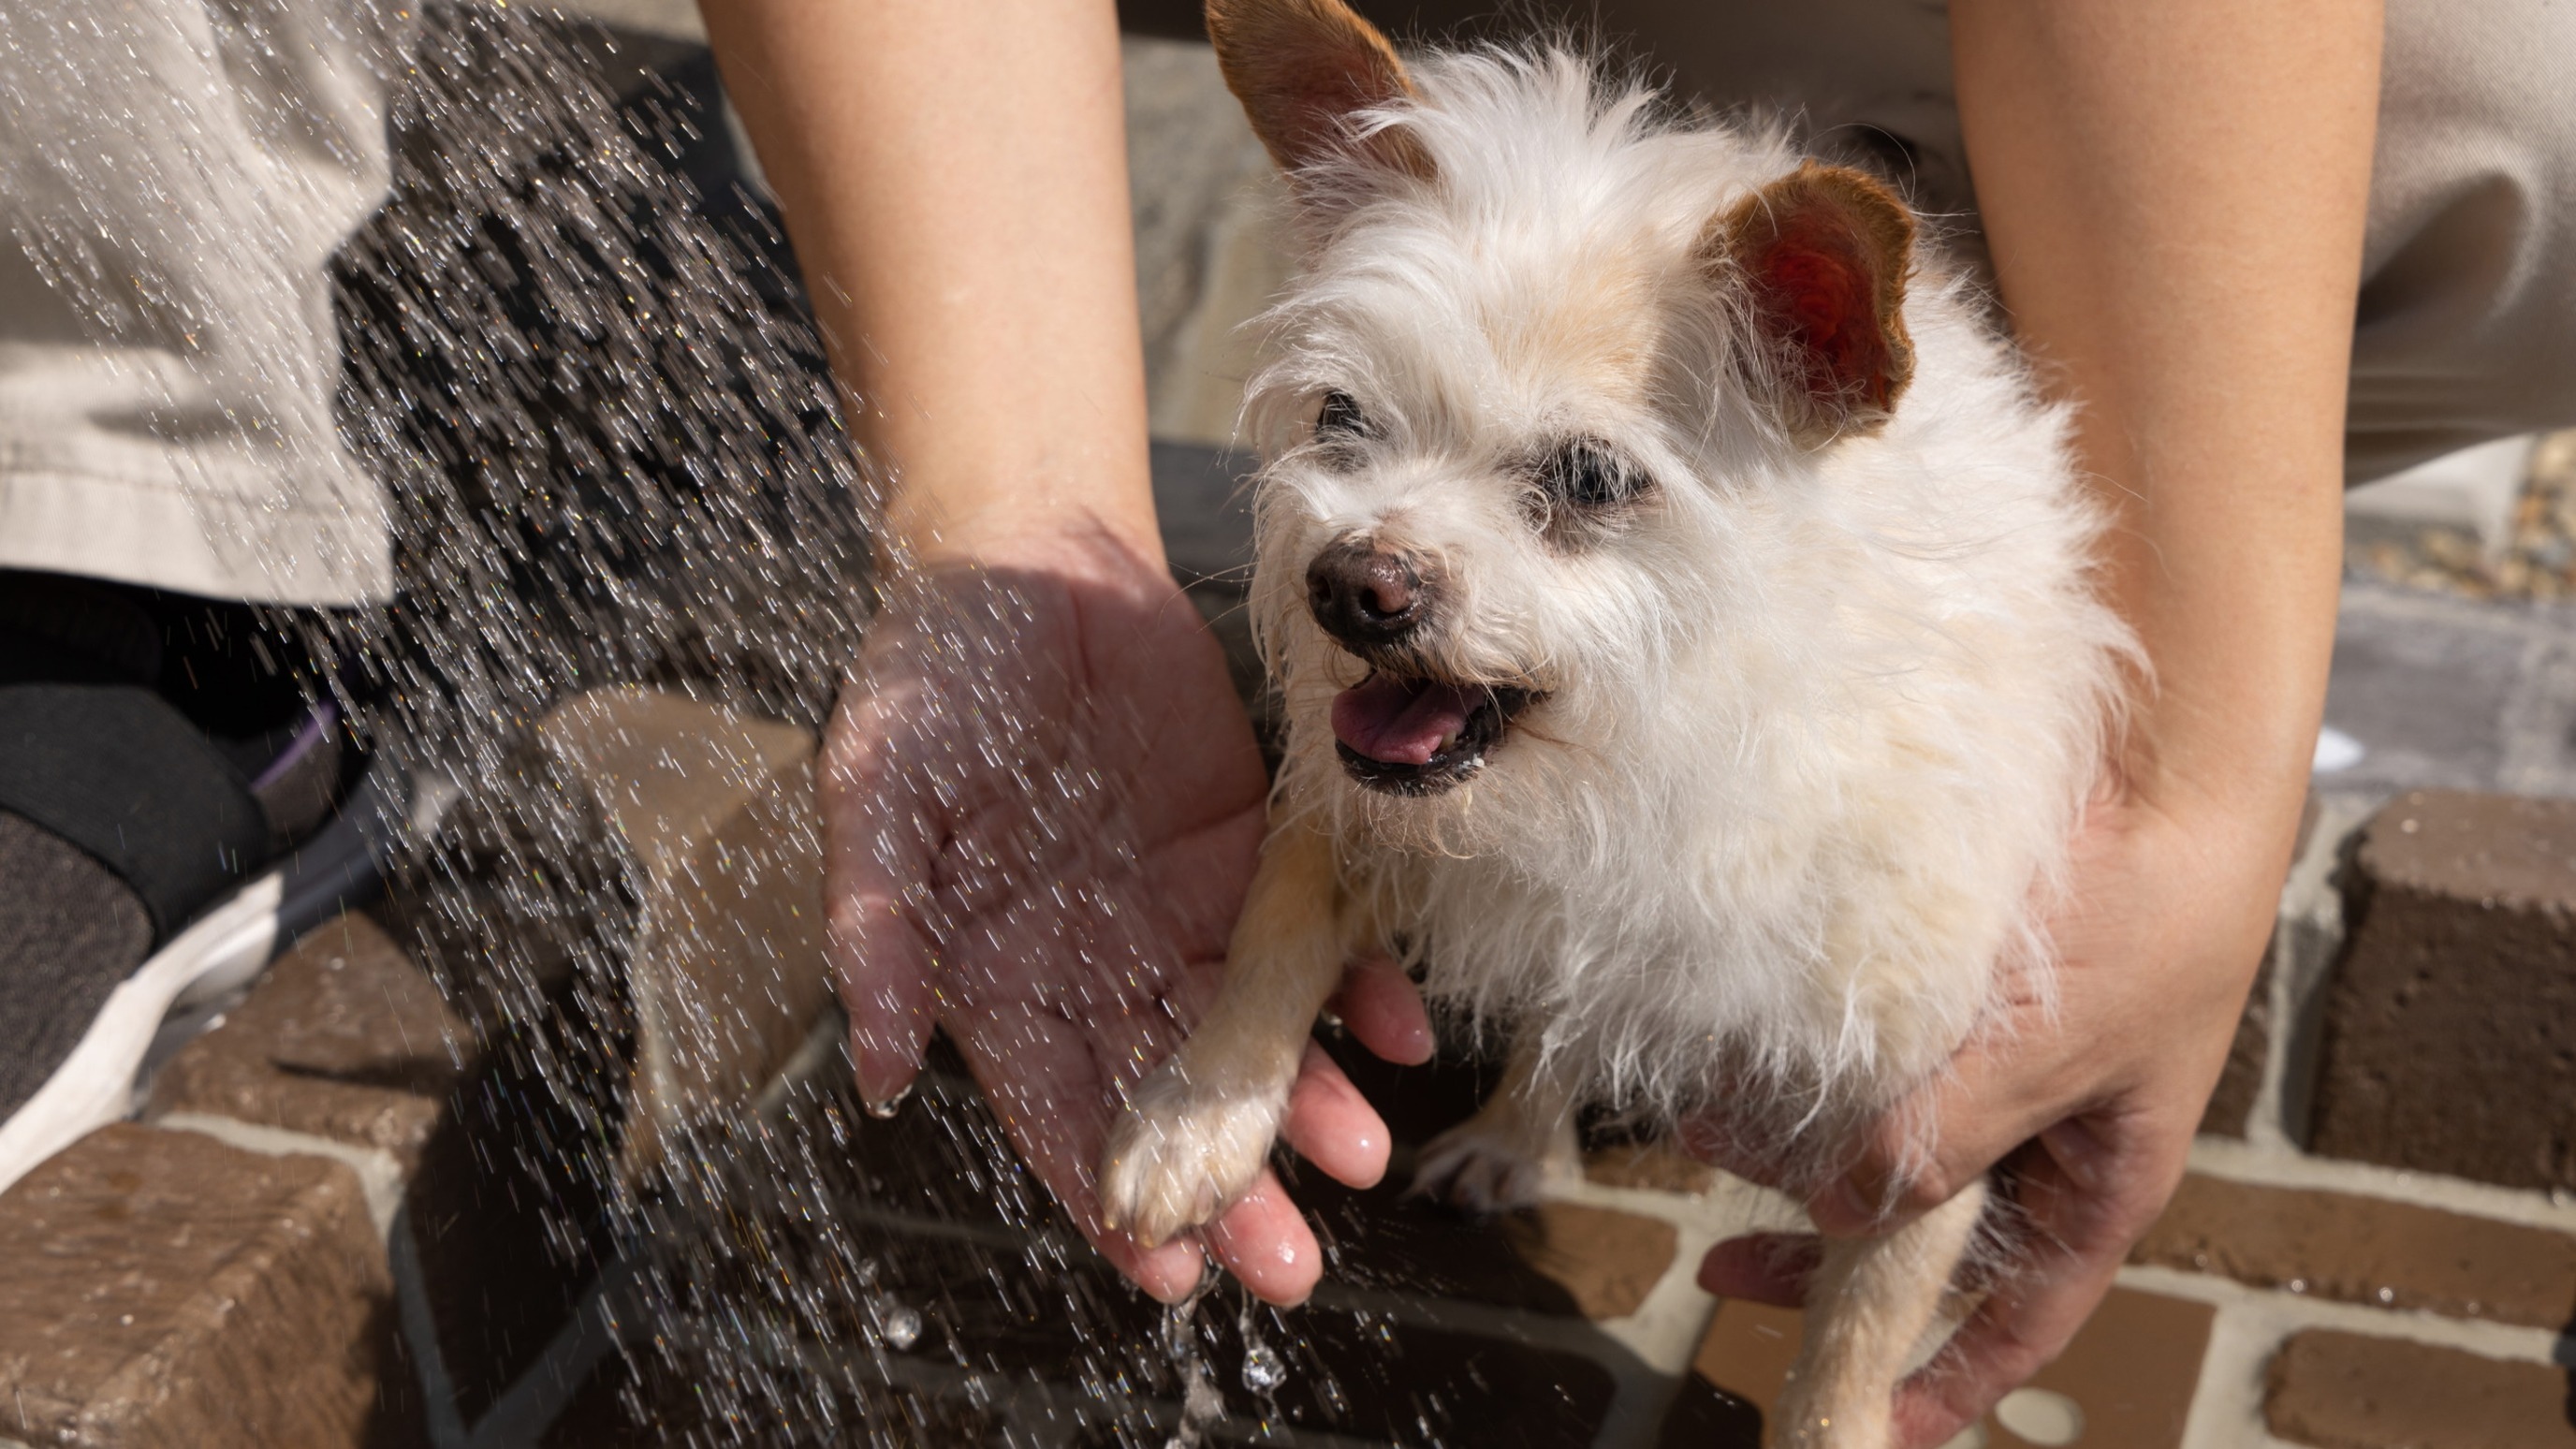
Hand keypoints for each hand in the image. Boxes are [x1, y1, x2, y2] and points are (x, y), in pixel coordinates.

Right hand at [820, 526, 1432, 1306]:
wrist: (1029, 559)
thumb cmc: (928, 673)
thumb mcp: (875, 788)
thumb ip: (874, 924)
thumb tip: (877, 1070)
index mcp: (995, 973)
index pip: (1053, 1109)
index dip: (1103, 1193)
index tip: (1163, 1273)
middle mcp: (1093, 963)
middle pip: (1165, 1098)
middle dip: (1228, 1188)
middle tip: (1287, 1265)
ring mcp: (1176, 913)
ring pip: (1248, 1033)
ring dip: (1307, 1103)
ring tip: (1362, 1157)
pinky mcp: (1247, 852)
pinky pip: (1308, 934)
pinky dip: (1357, 983)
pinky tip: (1402, 1030)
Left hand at [1692, 781, 2288, 1447]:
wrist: (2170, 756)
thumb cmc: (2154, 916)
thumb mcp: (2053, 1055)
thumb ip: (1947, 1137)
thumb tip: (1847, 1212)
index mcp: (2098, 1177)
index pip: (2022, 1315)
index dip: (1950, 1376)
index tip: (1870, 1419)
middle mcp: (2044, 1129)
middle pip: (1928, 1230)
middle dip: (1824, 1250)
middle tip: (1721, 1257)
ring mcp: (1999, 1057)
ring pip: (1886, 1138)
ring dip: (1797, 1146)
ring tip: (1704, 1128)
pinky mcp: (1954, 989)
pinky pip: (1873, 1053)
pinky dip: (1811, 1067)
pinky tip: (1744, 1059)